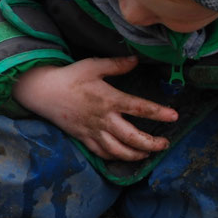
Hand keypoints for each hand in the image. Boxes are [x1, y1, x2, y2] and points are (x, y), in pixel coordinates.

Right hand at [13, 57, 178, 160]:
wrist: (43, 92)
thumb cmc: (70, 77)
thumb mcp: (93, 65)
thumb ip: (117, 64)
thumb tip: (136, 60)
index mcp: (109, 99)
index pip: (139, 108)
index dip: (158, 113)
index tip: (174, 116)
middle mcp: (104, 119)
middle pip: (132, 138)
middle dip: (151, 144)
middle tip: (165, 144)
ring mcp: (93, 131)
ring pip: (118, 151)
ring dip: (136, 155)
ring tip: (148, 154)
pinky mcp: (84, 138)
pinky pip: (102, 153)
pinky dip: (115, 157)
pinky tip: (124, 156)